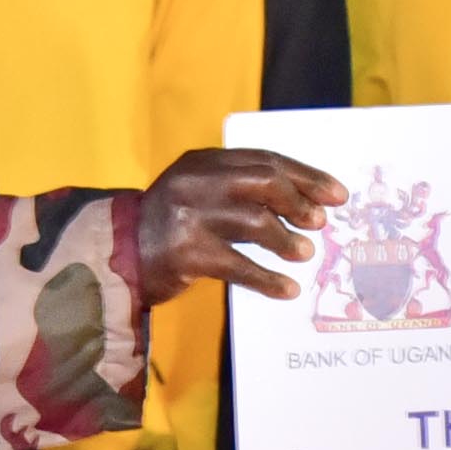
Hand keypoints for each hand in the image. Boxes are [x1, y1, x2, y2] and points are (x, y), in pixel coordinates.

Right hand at [136, 150, 339, 303]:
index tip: (336, 194)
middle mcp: (195, 181)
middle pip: (263, 183)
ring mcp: (188, 216)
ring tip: (305, 254)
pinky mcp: (184, 253)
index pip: (264, 160)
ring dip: (286, 240)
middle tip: (319, 223)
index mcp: (203, 161)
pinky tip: (287, 289)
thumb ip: (238, 190)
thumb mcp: (199, 193)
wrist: (114, 256)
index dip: (305, 176)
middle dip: (299, 202)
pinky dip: (267, 279)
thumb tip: (304, 203)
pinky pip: (238, 266)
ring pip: (254, 222)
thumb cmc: (169, 227)